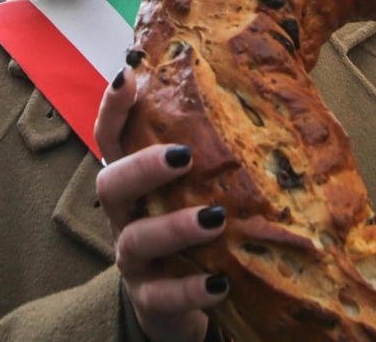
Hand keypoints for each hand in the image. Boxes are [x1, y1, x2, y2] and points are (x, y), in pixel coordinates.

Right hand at [94, 68, 226, 341]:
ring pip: (137, 239)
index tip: (128, 74)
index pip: (112, 137)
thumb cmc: (193, 229)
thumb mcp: (196, 188)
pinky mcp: (150, 298)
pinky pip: (162, 295)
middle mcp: (125, 215)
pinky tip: (219, 283)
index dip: (113, 107)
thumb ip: (213, 150)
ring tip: (214, 219)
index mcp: (133, 181)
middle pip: (110, 183)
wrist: (180, 301)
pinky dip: (189, 289)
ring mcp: (134, 258)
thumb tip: (264, 88)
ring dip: (173, 227)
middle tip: (183, 156)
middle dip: (142, 167)